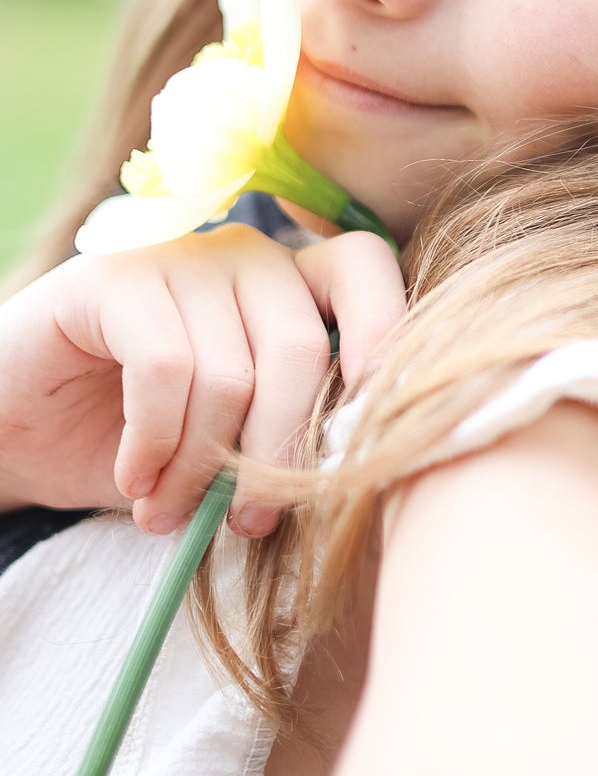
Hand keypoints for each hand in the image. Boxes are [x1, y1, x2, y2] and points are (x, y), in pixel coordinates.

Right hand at [0, 225, 405, 538]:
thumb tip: (357, 469)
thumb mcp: (230, 445)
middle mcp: (244, 253)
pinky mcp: (112, 276)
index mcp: (289, 282)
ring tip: (167, 510)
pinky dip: (154, 443)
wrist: (18, 433)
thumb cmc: (140, 441)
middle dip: (278, 452)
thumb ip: (288, 436)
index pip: (363, 268)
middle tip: (250, 521)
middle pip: (300, 346)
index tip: (369, 424)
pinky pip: (165, 369)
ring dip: (199, 467)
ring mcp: (178, 254)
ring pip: (229, 372)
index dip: (383, 333)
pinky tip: (134, 476)